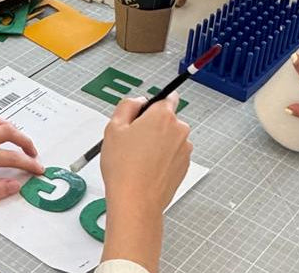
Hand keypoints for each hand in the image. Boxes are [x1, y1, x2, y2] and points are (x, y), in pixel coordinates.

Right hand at [101, 95, 191, 214]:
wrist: (136, 201)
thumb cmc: (125, 169)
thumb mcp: (114, 128)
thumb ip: (127, 106)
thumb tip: (137, 102)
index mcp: (163, 116)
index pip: (167, 97)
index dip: (152, 104)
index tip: (145, 111)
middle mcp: (179, 130)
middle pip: (167, 119)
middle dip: (153, 125)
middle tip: (133, 139)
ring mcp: (184, 149)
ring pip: (170, 138)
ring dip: (158, 143)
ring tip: (138, 157)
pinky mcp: (184, 166)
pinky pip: (173, 154)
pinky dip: (163, 158)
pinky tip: (146, 168)